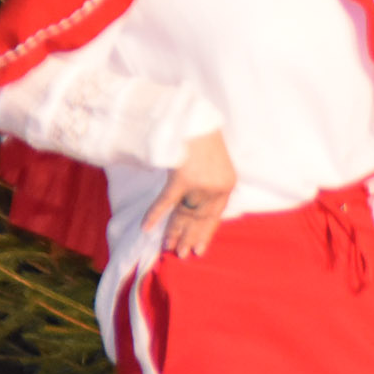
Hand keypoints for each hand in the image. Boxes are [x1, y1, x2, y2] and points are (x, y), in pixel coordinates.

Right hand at [145, 130, 235, 257]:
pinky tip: (146, 227)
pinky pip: (166, 202)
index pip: (214, 216)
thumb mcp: (216, 164)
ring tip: (167, 248)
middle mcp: (215, 188)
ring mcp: (199, 185)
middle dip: (189, 237)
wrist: (196, 119)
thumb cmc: (205, 138)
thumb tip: (196, 202)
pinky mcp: (182, 179)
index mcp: (227, 184)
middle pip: (198, 218)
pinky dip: (155, 214)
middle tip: (181, 255)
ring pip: (183, 214)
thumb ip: (210, 184)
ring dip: (173, 232)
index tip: (199, 250)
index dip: (205, 233)